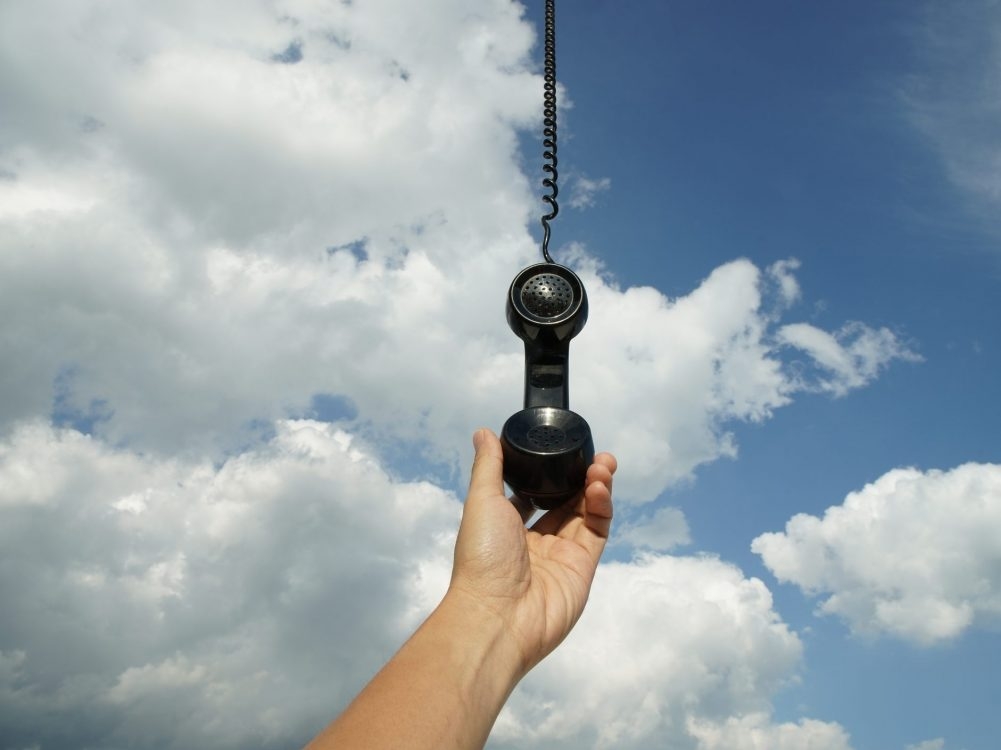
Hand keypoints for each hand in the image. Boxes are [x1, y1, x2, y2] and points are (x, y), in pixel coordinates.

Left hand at [448, 428, 616, 674]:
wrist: (499, 615)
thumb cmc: (482, 557)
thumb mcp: (481, 501)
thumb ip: (488, 467)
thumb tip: (484, 432)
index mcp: (506, 528)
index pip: (533, 496)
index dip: (548, 474)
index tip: (560, 452)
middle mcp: (534, 542)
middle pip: (565, 502)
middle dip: (580, 476)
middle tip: (595, 455)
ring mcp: (561, 555)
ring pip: (585, 513)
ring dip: (595, 486)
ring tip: (603, 464)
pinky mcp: (583, 568)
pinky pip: (597, 531)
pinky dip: (602, 507)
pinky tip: (600, 486)